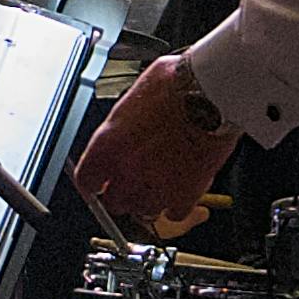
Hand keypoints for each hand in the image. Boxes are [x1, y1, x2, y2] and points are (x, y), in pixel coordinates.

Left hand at [70, 56, 239, 236]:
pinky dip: (177, 205)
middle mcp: (127, 170)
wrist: (213, 92)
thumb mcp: (136, 95)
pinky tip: (181, 189)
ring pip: (143, 210)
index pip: (85, 180)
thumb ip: (124, 123)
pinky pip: (174, 213)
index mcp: (109, 144)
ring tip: (160, 182)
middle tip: (134, 180)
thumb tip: (124, 126)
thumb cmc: (178, 84)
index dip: (93, 181)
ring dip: (149, 200)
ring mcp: (156, 185)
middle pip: (113, 201)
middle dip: (121, 193)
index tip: (98, 181)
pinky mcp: (186, 194)